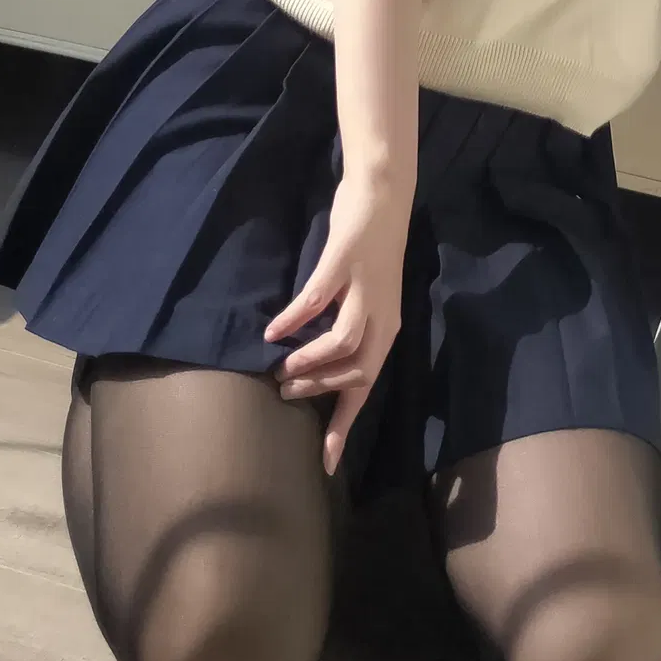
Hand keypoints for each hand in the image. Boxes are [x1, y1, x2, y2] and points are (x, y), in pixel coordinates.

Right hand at [265, 177, 408, 473]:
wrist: (383, 196)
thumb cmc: (370, 249)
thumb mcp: (367, 296)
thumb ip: (350, 325)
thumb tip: (319, 363)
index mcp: (387, 329)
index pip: (366, 388)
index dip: (345, 426)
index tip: (326, 464)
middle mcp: (382, 315)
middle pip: (356, 370)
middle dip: (320, 390)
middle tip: (285, 392)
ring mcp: (365, 289)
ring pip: (343, 342)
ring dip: (310, 361)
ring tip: (280, 369)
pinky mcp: (346, 262)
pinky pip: (319, 299)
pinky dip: (296, 318)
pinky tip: (273, 329)